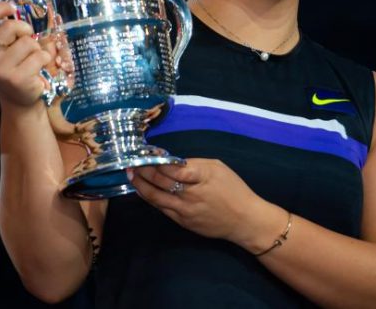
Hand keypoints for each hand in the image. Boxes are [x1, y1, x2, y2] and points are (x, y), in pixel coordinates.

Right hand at [0, 0, 60, 107]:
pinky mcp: (18, 79)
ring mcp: (2, 69)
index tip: (11, 7)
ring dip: (37, 48)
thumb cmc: (12, 66)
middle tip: (26, 40)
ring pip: (29, 42)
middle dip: (25, 29)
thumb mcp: (1, 45)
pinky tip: (38, 70)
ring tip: (31, 60)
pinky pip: (40, 56)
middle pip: (11, 26)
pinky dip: (44, 59)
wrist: (19, 99)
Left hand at [129, 159, 277, 248]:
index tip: (145, 153)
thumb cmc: (233, 189)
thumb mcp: (217, 167)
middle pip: (160, 182)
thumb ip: (193, 164)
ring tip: (131, 176)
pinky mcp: (183, 222)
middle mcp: (190, 195)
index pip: (171, 168)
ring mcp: (185, 211)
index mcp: (200, 177)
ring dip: (141, 186)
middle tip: (131, 164)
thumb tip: (171, 161)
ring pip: (156, 198)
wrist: (244, 220)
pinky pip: (162, 208)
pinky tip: (144, 190)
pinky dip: (151, 198)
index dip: (155, 161)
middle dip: (143, 171)